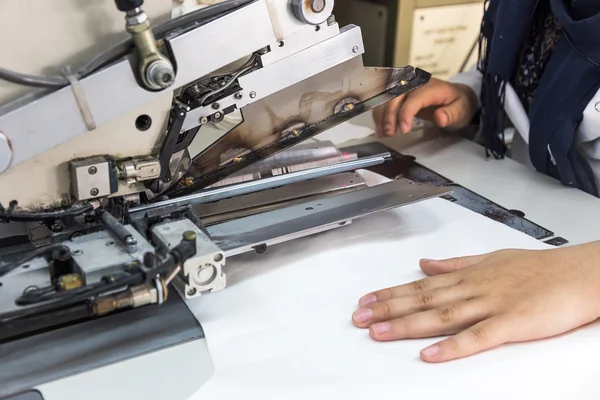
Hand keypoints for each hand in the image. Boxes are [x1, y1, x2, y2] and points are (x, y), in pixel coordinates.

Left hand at [352, 242, 599, 361]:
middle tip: (358, 317)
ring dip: (407, 324)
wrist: (582, 273)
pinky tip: (429, 355)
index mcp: (469, 274)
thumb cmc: (540, 268)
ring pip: (442, 315)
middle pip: (423, 299)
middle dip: (388, 309)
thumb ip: (455, 263)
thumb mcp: (492, 258)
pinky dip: (453, 346)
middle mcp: (474, 287)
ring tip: (378, 332)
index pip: (421, 285)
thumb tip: (424, 263)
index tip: (366, 300)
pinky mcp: (513, 323)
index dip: (391, 293)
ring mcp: (492, 304)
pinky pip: (478, 337)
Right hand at [372, 77, 478, 136]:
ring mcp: (406, 87)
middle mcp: (416, 83)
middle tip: (390, 133)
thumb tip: (440, 117)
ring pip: (386, 98)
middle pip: (396, 96)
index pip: (414, 98)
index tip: (403, 129)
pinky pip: (385, 101)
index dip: (406, 113)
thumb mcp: (461, 110)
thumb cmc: (458, 103)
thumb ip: (451, 114)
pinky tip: (381, 127)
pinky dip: (380, 114)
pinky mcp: (400, 93)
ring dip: (382, 115)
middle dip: (389, 116)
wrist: (455, 95)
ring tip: (384, 133)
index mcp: (431, 87)